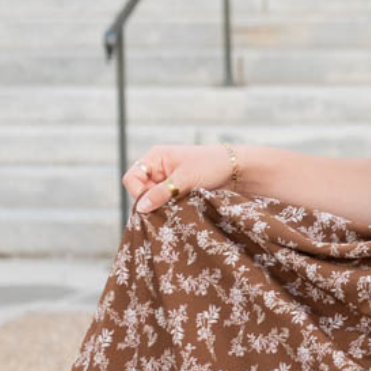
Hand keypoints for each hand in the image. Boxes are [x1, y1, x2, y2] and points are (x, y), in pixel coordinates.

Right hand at [122, 143, 237, 213]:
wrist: (238, 169)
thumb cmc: (212, 165)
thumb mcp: (185, 178)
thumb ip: (162, 193)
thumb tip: (141, 208)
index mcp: (155, 157)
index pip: (132, 179)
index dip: (139, 193)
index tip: (154, 204)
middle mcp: (158, 169)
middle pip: (141, 192)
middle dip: (152, 203)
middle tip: (169, 209)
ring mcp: (168, 181)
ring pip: (154, 200)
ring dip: (163, 208)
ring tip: (179, 209)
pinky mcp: (178, 192)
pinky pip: (166, 204)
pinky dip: (171, 210)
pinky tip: (182, 212)